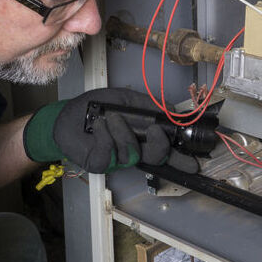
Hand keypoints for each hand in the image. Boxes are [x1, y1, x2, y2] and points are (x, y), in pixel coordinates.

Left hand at [24, 88, 172, 173]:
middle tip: (154, 130)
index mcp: (143, 138)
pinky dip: (105, 136)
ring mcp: (116, 160)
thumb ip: (148, 104)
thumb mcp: (125, 98)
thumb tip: (171, 108)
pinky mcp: (99, 163)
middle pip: (155, 158)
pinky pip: (108, 154)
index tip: (193, 162)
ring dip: (122, 132)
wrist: (68, 114)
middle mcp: (133, 151)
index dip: (181, 159)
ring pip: (131, 154)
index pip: (165, 151)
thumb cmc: (96, 107)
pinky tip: (99, 125)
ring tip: (111, 117)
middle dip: (159, 146)